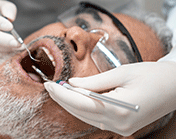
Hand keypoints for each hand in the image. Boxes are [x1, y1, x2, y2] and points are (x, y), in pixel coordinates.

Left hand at [44, 61, 175, 135]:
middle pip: (80, 112)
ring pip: (86, 117)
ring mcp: (121, 128)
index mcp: (119, 110)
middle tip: (49, 86)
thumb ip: (94, 82)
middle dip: (62, 99)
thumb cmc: (152, 75)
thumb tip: (71, 84)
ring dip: (71, 104)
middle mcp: (119, 124)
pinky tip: (75, 97)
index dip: (62, 94)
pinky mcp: (122, 127)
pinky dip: (83, 107)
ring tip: (58, 90)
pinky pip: (95, 118)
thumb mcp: (121, 73)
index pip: (80, 103)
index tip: (49, 84)